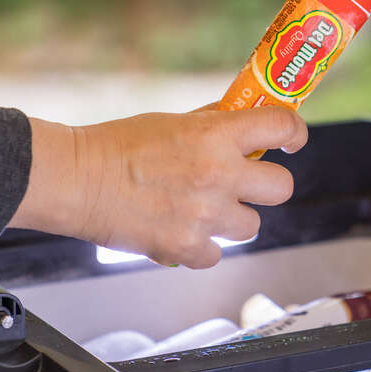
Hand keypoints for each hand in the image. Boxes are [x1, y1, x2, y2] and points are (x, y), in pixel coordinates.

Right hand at [8, 104, 307, 268]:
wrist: (76, 180)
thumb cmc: (117, 146)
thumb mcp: (173, 121)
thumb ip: (213, 124)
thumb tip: (242, 117)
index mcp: (216, 135)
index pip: (282, 126)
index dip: (294, 133)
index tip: (292, 140)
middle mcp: (219, 174)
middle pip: (281, 187)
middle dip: (266, 184)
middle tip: (246, 183)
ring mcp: (206, 214)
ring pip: (251, 226)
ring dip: (232, 218)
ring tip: (201, 209)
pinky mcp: (186, 247)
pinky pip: (218, 254)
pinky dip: (203, 247)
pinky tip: (182, 229)